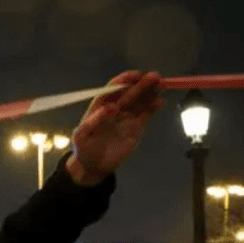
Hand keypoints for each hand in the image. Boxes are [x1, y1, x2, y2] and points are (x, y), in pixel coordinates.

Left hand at [66, 70, 163, 185]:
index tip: (135, 76)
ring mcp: (127, 117)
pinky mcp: (136, 127)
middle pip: (130, 92)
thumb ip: (94, 121)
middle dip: (142, 83)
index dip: (125, 80)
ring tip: (161, 85)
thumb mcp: (82, 136)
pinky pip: (146, 114)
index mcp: (101, 105)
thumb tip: (111, 107)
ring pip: (140, 101)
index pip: (114, 88)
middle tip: (155, 77)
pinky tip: (160, 101)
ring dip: (150, 92)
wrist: (94, 166)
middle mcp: (116, 108)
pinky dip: (153, 107)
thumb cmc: (84, 149)